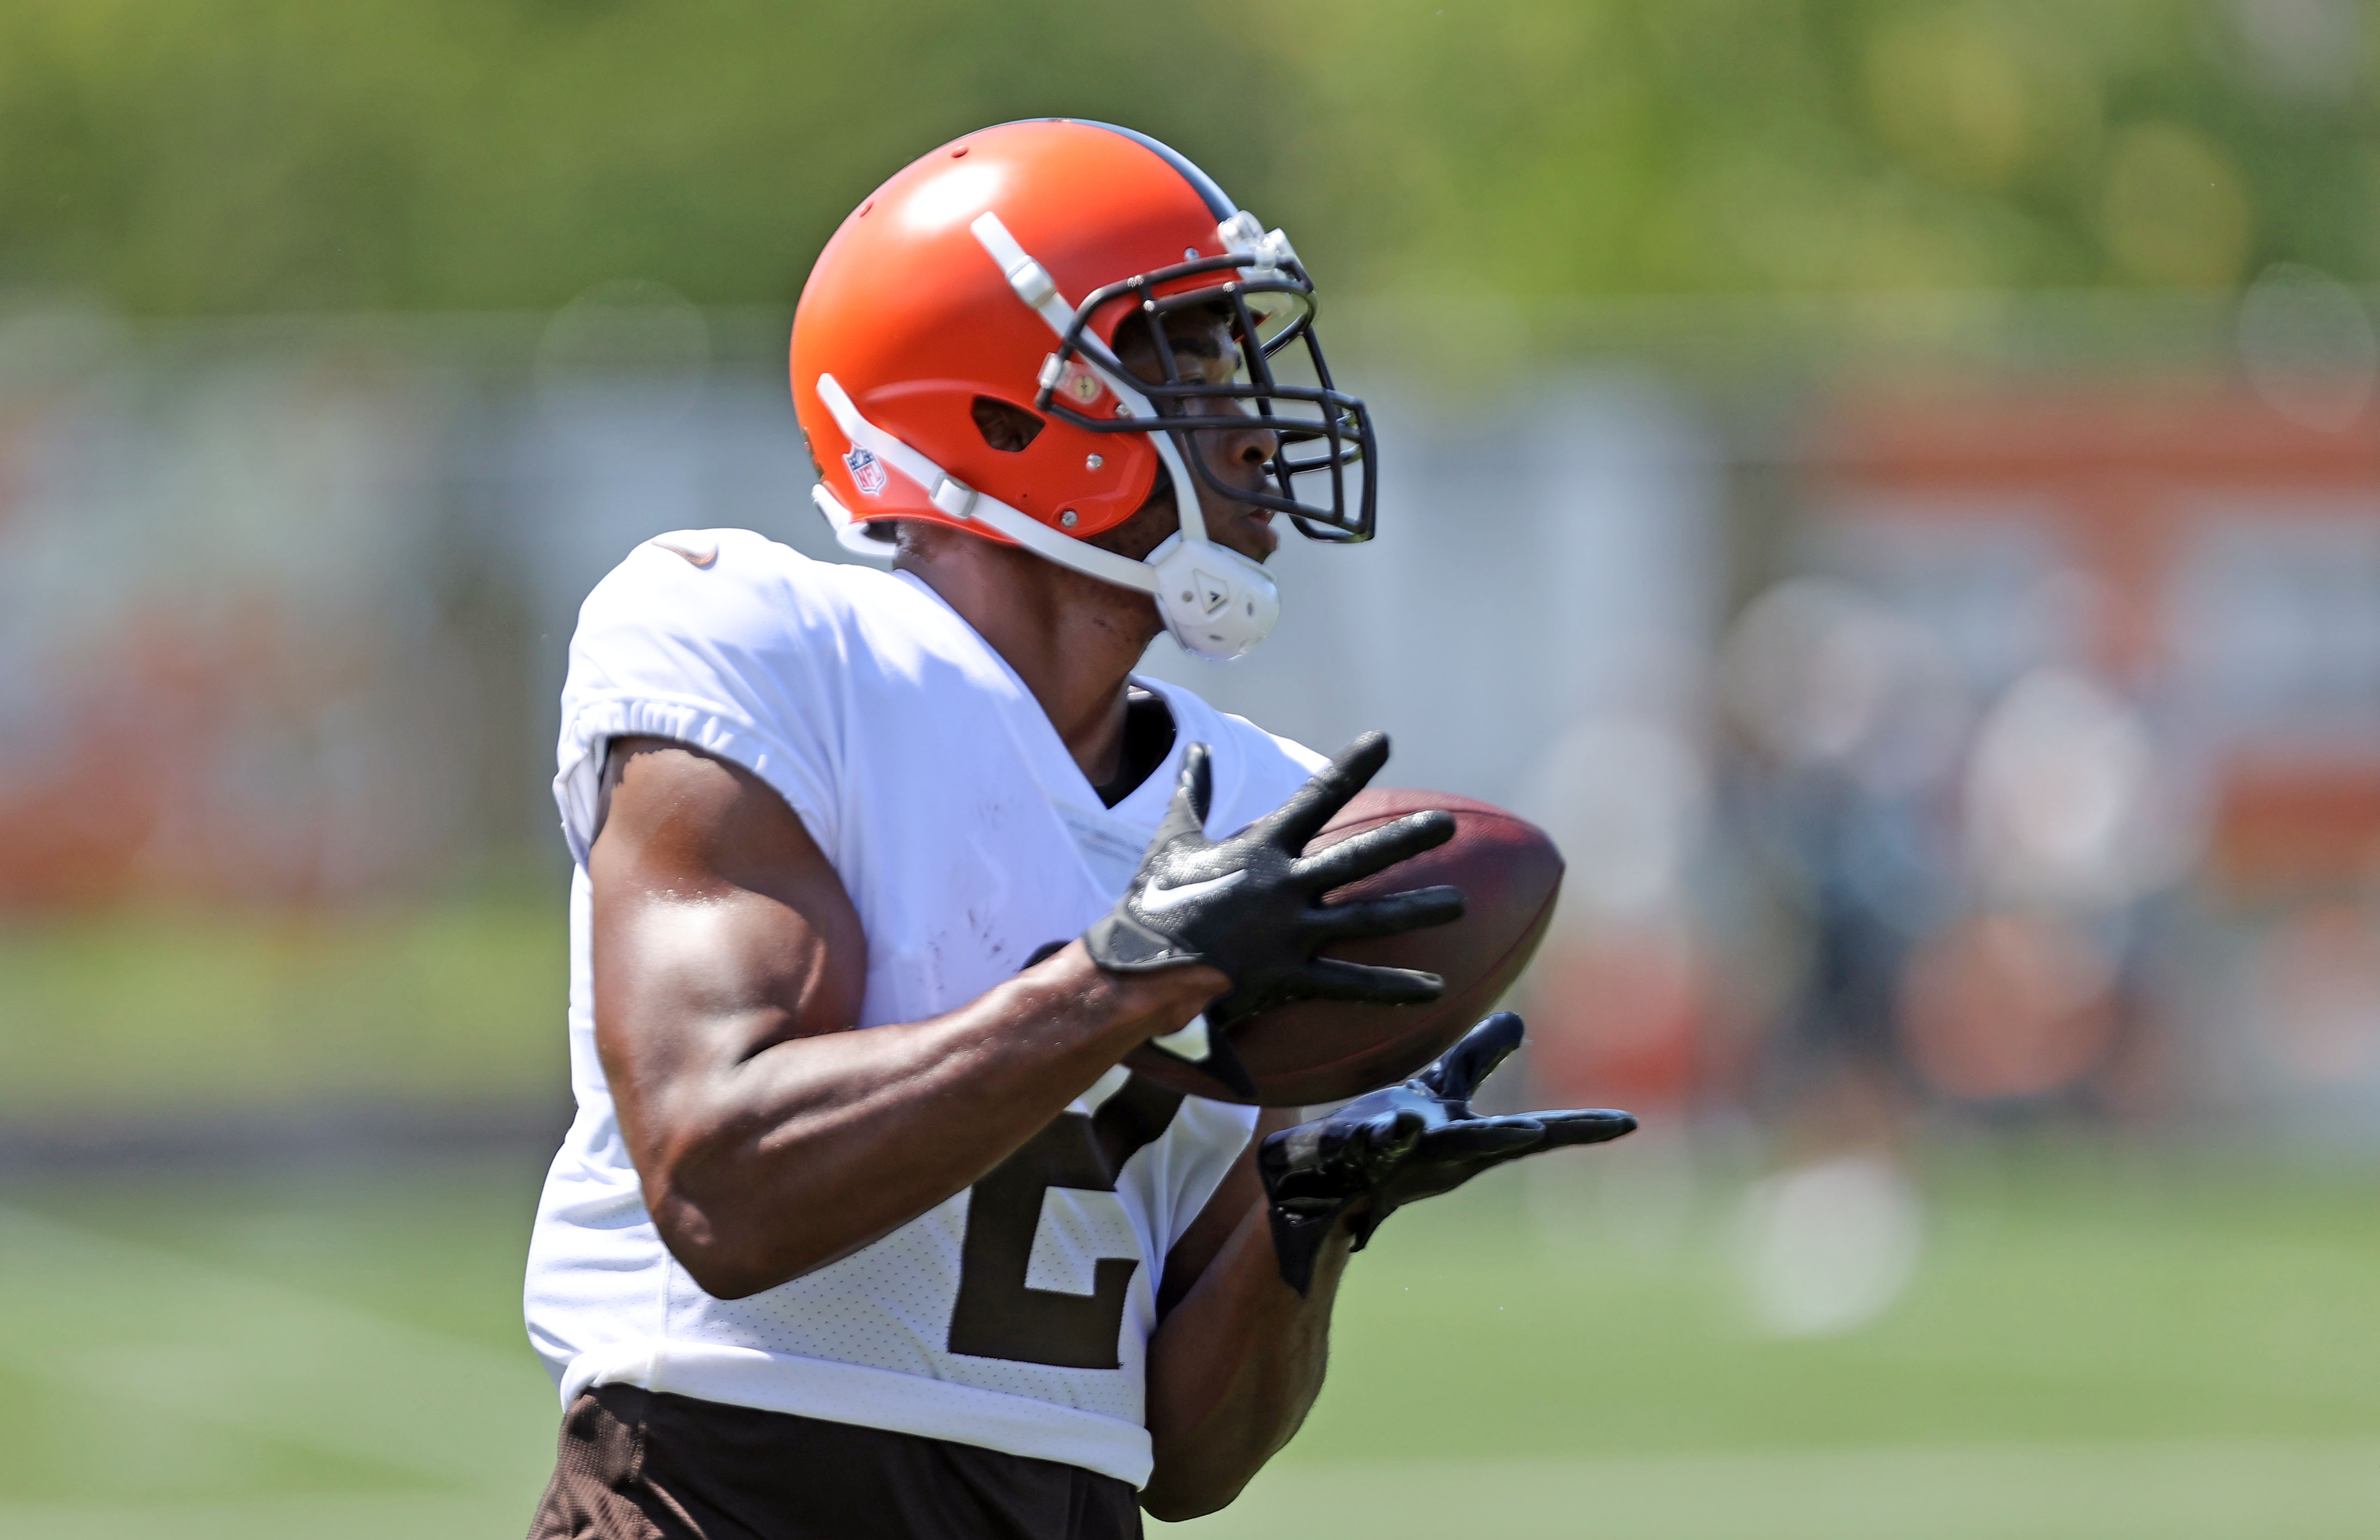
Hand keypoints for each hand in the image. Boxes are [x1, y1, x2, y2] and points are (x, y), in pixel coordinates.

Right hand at [1083, 731, 1463, 1097]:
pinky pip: (1350, 983)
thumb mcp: (1172, 840)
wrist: (1135, 968)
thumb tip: (1197, 749)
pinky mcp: (1289, 975)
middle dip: (1405, 839)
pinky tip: (1435, 988)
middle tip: (1447, 823)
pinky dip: (1394, 987)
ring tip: (1459, 903)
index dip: (1351, 766)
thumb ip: (1193, 793)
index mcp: (1260, 849)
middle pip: (1357, 857)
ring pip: (1366, 919)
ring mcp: (1290, 932)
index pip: (1315, 796)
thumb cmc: (1152, 903)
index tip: (1384, 740)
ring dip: (1416, 910)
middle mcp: (1284, 886)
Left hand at [1257, 1012, 1636, 1293]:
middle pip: (1496, 1141)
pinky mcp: (1358, 1151)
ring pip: (1438, 1144)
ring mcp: (1402, 1154)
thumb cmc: (1384, 1134)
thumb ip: (1478, 1059)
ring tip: (1490, 1127)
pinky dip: (1387, 1132)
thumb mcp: (1439, 1092)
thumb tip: (1519, 1023)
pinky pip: (1373, 1140)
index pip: (1534, 1134)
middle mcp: (1443, 1150)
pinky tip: (1396, 1118)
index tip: (1629, 1124)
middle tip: (1567, 1127)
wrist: (1319, 1176)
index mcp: (1468, 1138)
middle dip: (1534, 1135)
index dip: (1582, 1128)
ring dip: (1463, 1136)